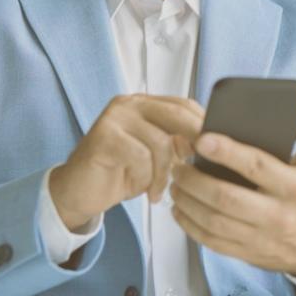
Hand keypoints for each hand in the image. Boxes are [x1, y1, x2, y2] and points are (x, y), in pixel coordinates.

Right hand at [49, 94, 203, 229]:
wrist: (79, 192)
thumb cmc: (120, 173)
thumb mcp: (154, 155)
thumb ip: (175, 142)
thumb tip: (212, 142)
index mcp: (143, 103)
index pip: (182, 104)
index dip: (202, 125)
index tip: (216, 147)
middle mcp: (128, 104)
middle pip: (175, 114)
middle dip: (194, 140)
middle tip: (201, 164)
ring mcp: (114, 118)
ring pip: (159, 141)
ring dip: (164, 172)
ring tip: (158, 189)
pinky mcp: (103, 136)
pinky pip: (140, 156)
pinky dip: (145, 178)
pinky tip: (142, 190)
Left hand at [169, 112, 295, 278]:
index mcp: (294, 188)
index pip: (256, 166)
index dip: (227, 152)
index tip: (202, 139)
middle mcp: (277, 215)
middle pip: (226, 198)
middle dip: (195, 180)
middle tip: (180, 165)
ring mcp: (260, 237)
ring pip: (213, 221)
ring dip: (187, 202)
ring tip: (176, 183)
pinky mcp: (246, 253)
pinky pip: (211, 241)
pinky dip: (189, 225)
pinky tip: (180, 209)